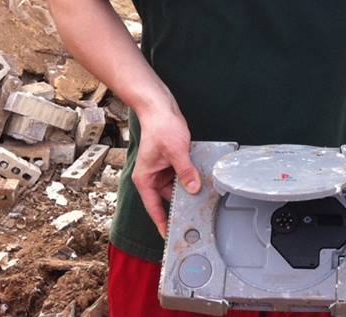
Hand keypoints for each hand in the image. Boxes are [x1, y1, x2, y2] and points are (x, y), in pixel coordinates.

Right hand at [132, 106, 201, 237]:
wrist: (160, 109)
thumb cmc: (160, 127)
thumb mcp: (176, 151)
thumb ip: (185, 171)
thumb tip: (194, 188)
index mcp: (145, 179)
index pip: (154, 208)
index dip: (162, 223)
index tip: (169, 236)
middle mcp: (152, 177)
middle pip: (168, 199)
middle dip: (182, 203)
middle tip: (196, 214)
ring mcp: (161, 171)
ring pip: (177, 187)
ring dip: (187, 188)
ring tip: (200, 192)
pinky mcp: (170, 164)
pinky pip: (181, 176)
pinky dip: (189, 177)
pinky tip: (199, 177)